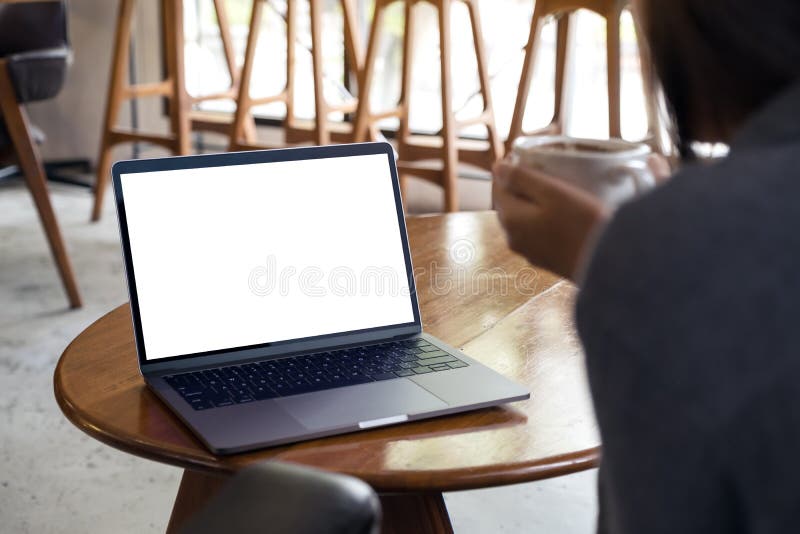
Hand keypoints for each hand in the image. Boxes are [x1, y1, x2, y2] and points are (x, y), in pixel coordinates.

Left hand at [493, 161, 608, 280]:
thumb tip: (496, 167)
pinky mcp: (545, 260)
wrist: (608, 264)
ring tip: (553, 191)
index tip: (526, 157)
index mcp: (510, 219)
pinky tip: (560, 215)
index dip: (509, 169)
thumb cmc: (583, 224)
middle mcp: (513, 238)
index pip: (498, 187)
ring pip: (522, 219)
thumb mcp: (553, 192)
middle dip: (520, 187)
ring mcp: (528, 252)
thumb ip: (522, 178)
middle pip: (508, 204)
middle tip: (542, 171)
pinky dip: (542, 220)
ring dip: (531, 204)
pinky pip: (536, 233)